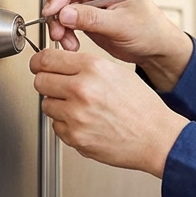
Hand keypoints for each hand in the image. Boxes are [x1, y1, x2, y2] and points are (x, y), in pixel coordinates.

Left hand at [30, 48, 188, 176]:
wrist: (156, 137)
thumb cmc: (142, 108)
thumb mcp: (117, 73)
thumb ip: (87, 67)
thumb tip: (60, 65)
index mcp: (94, 68)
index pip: (47, 59)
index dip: (39, 62)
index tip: (38, 65)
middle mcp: (82, 89)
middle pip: (40, 81)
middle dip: (47, 84)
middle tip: (59, 88)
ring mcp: (76, 115)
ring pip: (46, 105)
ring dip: (58, 106)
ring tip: (81, 108)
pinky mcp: (75, 136)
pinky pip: (56, 126)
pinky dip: (66, 126)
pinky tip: (86, 123)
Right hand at [41, 0, 192, 89]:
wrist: (156, 48)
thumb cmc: (150, 31)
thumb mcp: (122, 25)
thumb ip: (92, 18)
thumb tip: (65, 13)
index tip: (51, 12)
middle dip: (57, 11)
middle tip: (57, 30)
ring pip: (62, 5)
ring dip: (59, 24)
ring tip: (67, 41)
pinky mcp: (87, 13)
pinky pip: (66, 18)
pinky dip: (64, 31)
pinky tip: (71, 42)